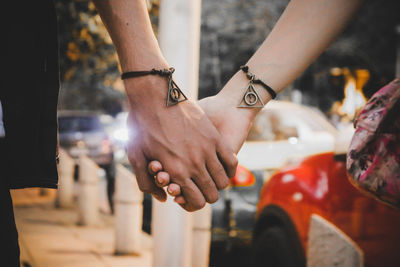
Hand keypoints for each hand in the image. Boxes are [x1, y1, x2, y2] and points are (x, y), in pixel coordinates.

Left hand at [125, 76, 237, 210]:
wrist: (155, 96)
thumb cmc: (142, 126)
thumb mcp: (137, 157)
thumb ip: (147, 182)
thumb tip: (162, 200)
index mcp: (176, 172)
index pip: (197, 202)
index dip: (194, 203)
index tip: (189, 196)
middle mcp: (194, 165)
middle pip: (212, 194)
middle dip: (207, 196)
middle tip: (200, 188)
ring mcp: (207, 151)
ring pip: (223, 180)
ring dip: (218, 183)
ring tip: (211, 177)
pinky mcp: (215, 137)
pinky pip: (231, 161)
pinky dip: (230, 169)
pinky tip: (223, 167)